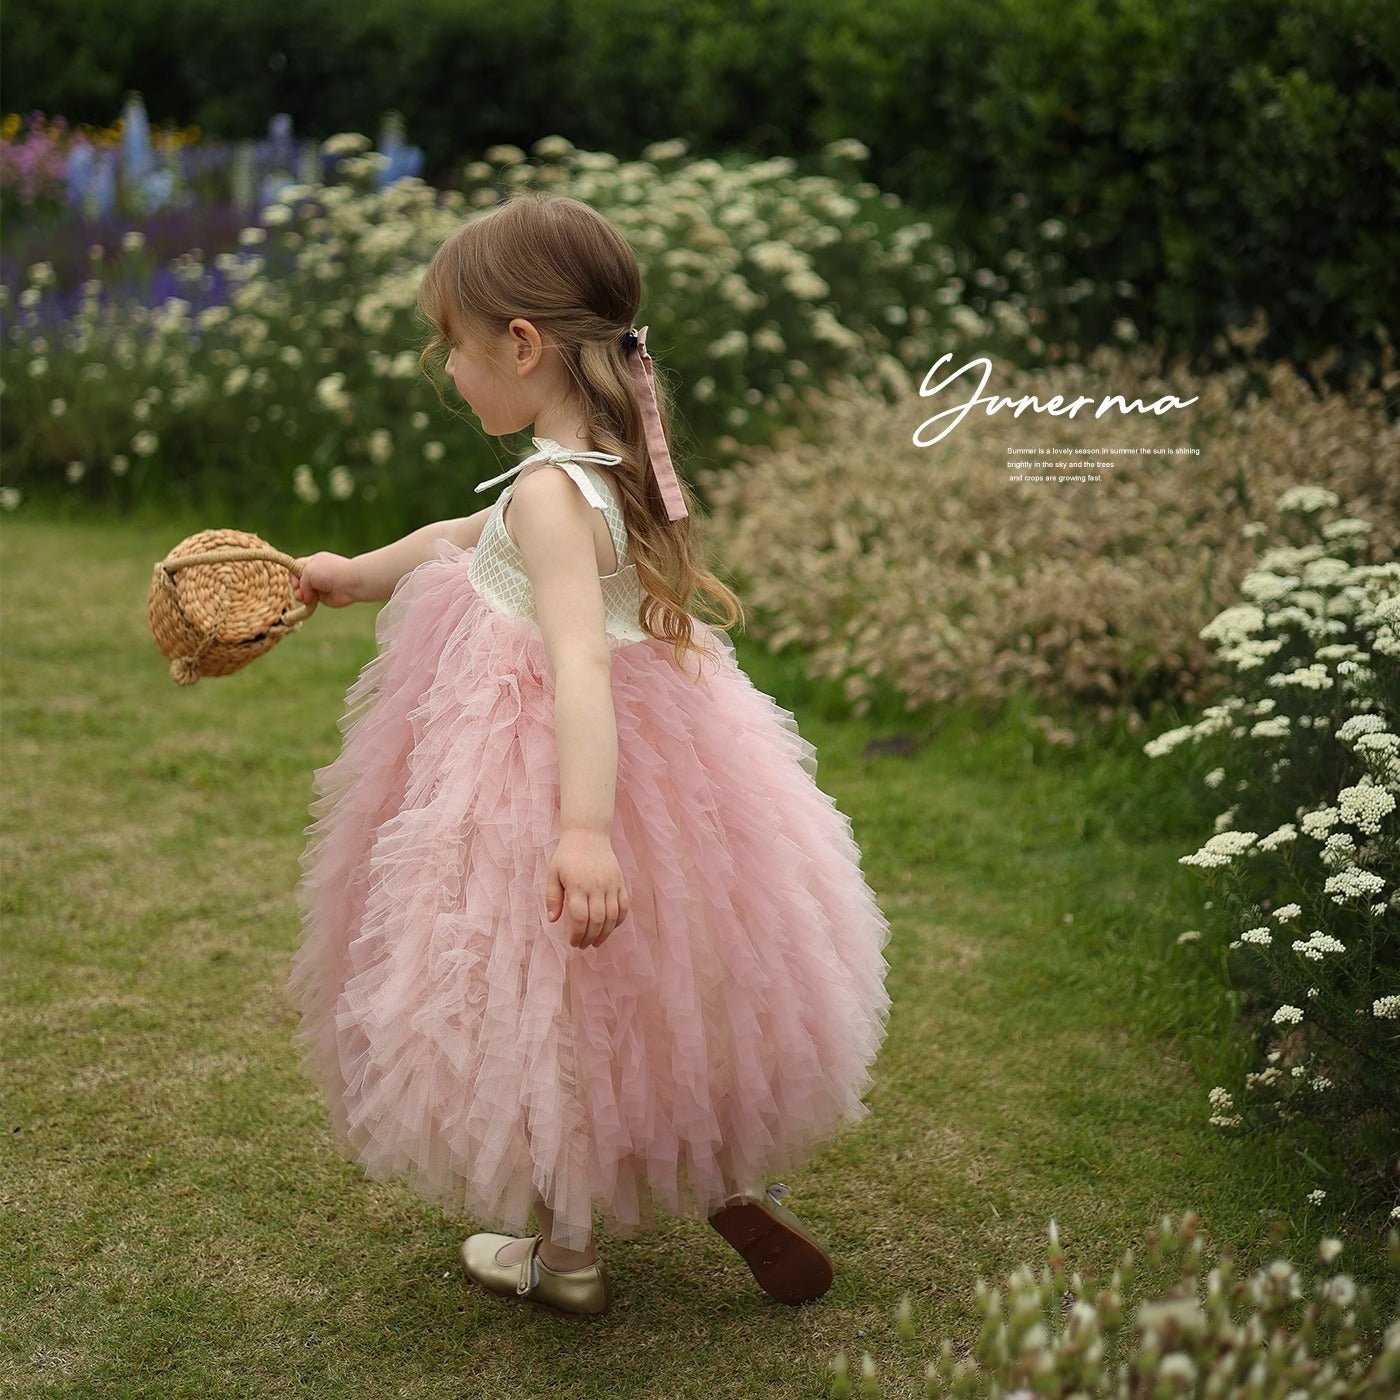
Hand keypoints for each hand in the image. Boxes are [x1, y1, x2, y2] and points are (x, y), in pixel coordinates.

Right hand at [293, 551, 360, 608]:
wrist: (350, 583)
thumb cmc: (330, 572)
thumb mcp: (308, 570)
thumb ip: (301, 582)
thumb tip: (305, 597)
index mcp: (313, 562)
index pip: (296, 566)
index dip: (293, 575)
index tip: (296, 581)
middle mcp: (316, 573)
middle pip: (298, 580)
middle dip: (296, 586)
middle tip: (299, 589)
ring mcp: (320, 586)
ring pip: (303, 592)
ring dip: (301, 595)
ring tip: (303, 597)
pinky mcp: (324, 597)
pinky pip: (311, 601)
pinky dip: (308, 602)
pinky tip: (309, 602)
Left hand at [545, 828, 629, 949]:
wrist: (589, 835)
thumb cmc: (567, 855)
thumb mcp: (553, 873)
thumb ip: (553, 897)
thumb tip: (553, 919)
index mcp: (577, 885)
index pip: (580, 918)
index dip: (577, 934)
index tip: (573, 942)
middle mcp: (596, 886)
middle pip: (597, 920)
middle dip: (590, 938)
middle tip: (583, 946)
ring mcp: (611, 885)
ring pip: (612, 916)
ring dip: (605, 933)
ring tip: (596, 942)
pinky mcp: (620, 882)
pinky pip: (624, 906)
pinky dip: (619, 920)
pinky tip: (610, 927)